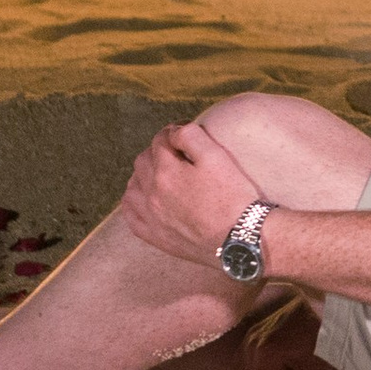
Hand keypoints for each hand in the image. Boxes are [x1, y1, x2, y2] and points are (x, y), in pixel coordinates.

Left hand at [121, 120, 263, 269]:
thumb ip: (191, 136)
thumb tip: (173, 131)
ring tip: (161, 174)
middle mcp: (151, 193)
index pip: (160, 140)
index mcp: (166, 171)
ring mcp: (150, 217)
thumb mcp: (217, 156)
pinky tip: (146, 199)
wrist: (239, 238)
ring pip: (132, 186)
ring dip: (143, 174)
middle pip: (143, 161)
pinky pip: (131, 215)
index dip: (172, 131)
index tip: (185, 133)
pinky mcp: (154, 236)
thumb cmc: (232, 196)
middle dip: (157, 151)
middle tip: (176, 152)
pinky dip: (134, 202)